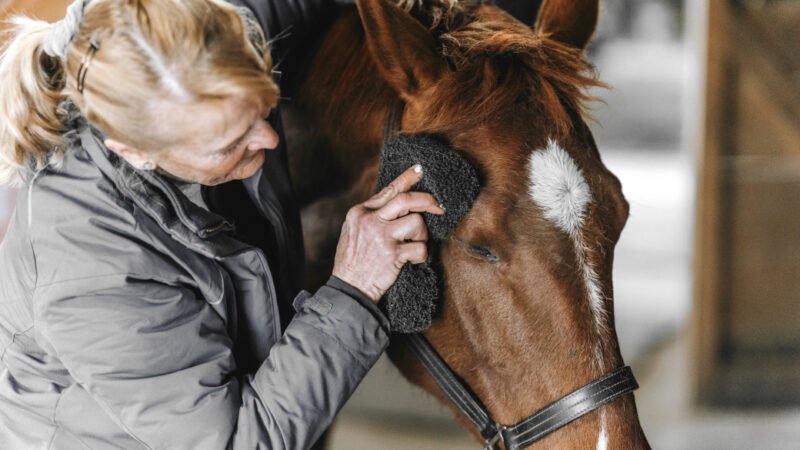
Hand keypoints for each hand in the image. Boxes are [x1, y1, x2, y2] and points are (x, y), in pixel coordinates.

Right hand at [332, 165, 444, 302]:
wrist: (348, 289)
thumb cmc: (352, 262)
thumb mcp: (353, 232)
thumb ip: (371, 216)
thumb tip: (396, 204)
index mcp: (360, 212)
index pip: (388, 190)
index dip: (407, 178)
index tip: (421, 170)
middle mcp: (370, 221)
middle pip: (406, 200)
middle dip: (427, 201)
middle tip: (439, 207)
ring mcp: (381, 237)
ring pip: (416, 222)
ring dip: (422, 234)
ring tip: (415, 244)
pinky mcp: (392, 254)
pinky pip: (420, 247)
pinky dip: (422, 254)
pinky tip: (414, 260)